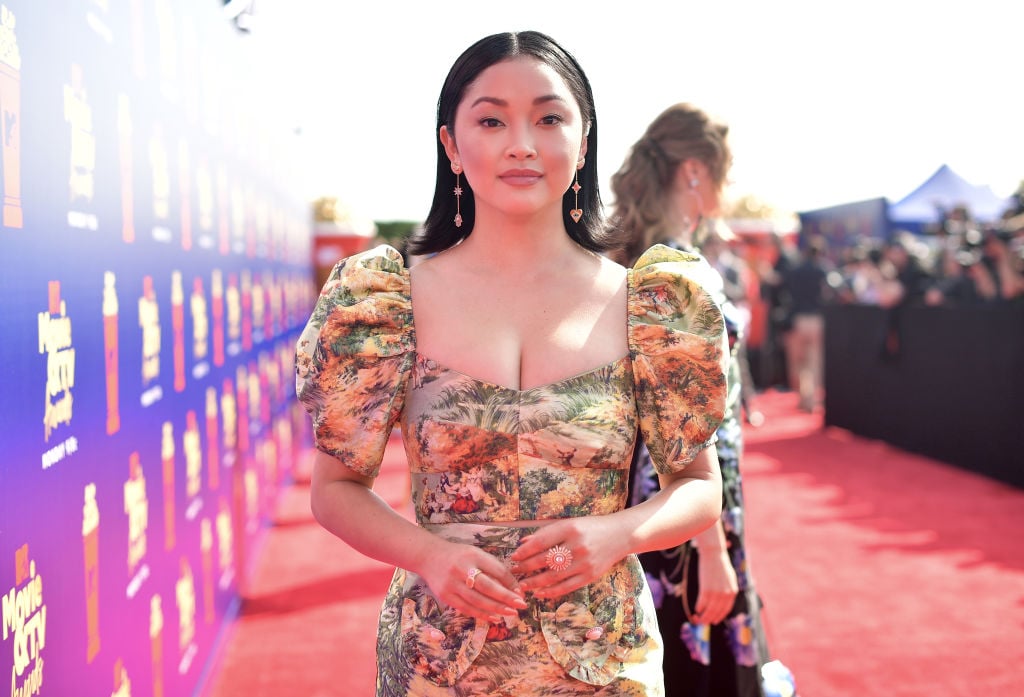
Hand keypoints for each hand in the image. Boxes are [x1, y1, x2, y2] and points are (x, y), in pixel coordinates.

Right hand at [416, 539, 526, 622]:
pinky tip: (494, 618)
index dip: (510, 582)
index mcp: (473, 555)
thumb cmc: (458, 556)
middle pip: (487, 586)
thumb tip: (513, 587)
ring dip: (496, 609)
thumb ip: (492, 568)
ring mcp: (452, 583)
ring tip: (510, 613)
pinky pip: (466, 608)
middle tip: (521, 605)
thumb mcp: (475, 554)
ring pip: (477, 600)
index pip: (496, 570)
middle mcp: (462, 569)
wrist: (428, 557)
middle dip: (506, 598)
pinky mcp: (445, 596)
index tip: (521, 592)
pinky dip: (481, 614)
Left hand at [509, 517, 626, 598]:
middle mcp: (577, 546)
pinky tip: (540, 593)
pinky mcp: (590, 576)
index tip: (514, 556)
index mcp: (570, 528)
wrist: (620, 535)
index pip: (541, 541)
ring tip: (523, 585)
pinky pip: (567, 587)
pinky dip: (551, 592)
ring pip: (553, 576)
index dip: (525, 551)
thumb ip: (547, 532)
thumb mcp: (569, 523)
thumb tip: (523, 543)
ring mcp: (584, 563)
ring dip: (535, 582)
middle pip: (545, 560)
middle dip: (526, 567)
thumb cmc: (591, 527)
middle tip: (514, 571)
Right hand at [690, 547, 737, 624]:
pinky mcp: (706, 590)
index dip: (719, 616)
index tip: (714, 620)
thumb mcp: (730, 577)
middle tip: (703, 622)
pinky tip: (696, 610)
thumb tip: (726, 597)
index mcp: (733, 592)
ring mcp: (716, 593)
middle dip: (710, 619)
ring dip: (703, 617)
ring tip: (698, 619)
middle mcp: (726, 594)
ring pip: (709, 610)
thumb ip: (729, 588)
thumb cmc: (720, 563)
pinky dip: (699, 608)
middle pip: (717, 612)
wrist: (714, 553)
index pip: (726, 609)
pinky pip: (702, 604)